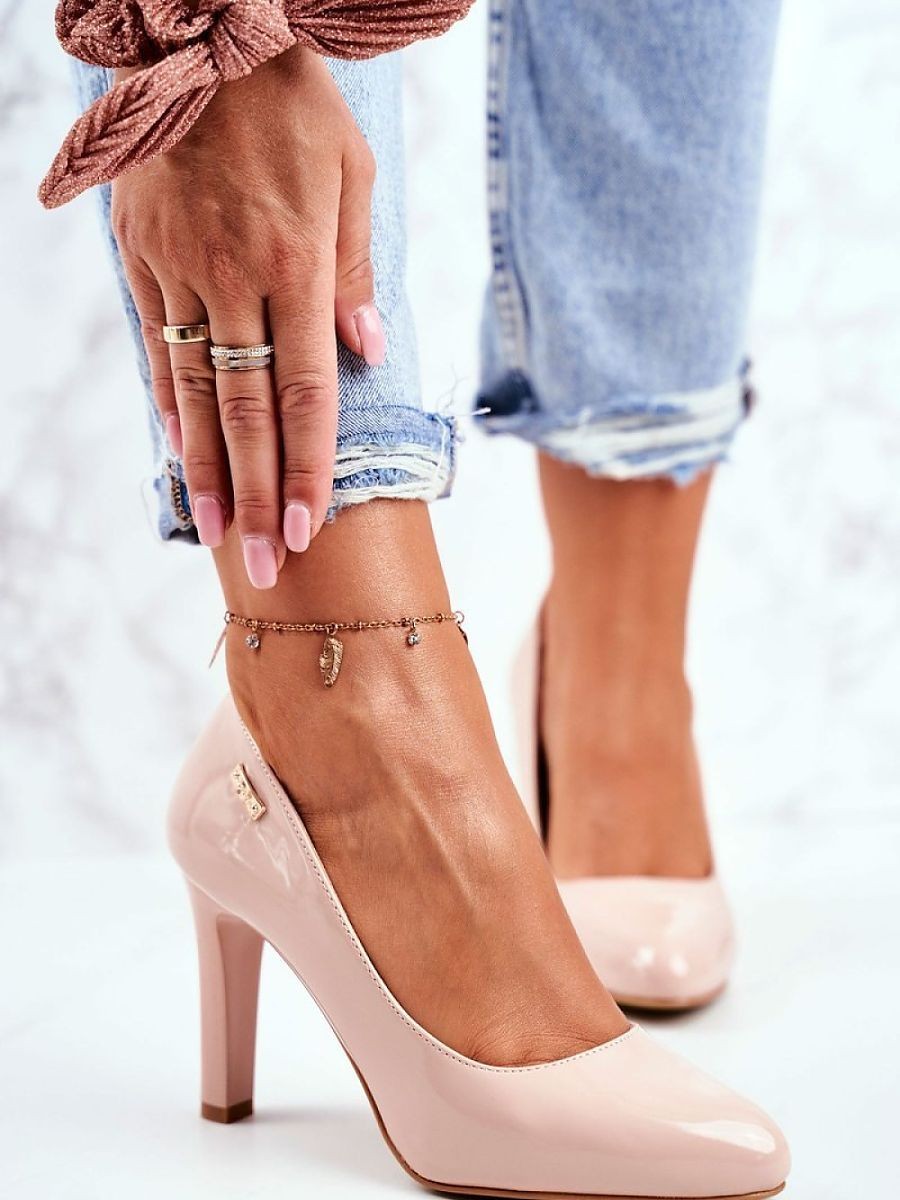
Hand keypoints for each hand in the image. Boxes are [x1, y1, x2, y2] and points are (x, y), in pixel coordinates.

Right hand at [111, 45, 382, 585]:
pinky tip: (178, 453)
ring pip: (193, 391)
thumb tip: (369, 355)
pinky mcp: (142, 257)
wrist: (207, 38)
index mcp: (298, 264)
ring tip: (217, 530)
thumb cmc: (299, 110)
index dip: (307, 467)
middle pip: (248, 411)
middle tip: (267, 565)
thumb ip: (357, 272)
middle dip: (258, 495)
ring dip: (206, 469)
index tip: (308, 528)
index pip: (306, 393)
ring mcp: (181, 269)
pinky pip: (156, 346)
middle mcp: (237, 278)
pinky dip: (168, 405)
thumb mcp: (352, 178)